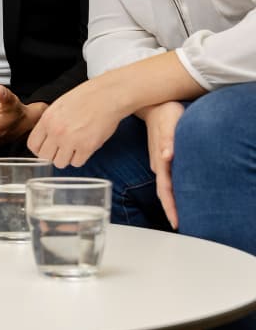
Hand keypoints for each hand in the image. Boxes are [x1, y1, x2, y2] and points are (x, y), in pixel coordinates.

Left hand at [27, 79, 122, 167]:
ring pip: (60, 163)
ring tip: (73, 148)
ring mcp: (71, 141)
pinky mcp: (87, 147)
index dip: (39, 149)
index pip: (32, 145)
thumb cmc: (85, 98)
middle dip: (52, 155)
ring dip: (66, 158)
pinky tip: (83, 148)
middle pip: (45, 157)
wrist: (106, 96)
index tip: (46, 148)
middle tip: (61, 149)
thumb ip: (49, 122)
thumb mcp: (58, 106)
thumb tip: (45, 138)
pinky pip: (77, 163)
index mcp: (47, 120)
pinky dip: (80, 158)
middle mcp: (56, 132)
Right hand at [141, 101, 183, 228]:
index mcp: (160, 161)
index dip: (170, 206)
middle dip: (170, 210)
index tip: (175, 222)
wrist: (152, 105)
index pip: (165, 189)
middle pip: (164, 192)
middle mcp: (158, 164)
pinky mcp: (161, 158)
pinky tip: (174, 193)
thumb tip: (167, 156)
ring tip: (177, 215)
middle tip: (177, 225)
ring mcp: (158, 162)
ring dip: (171, 201)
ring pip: (165, 186)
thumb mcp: (169, 122)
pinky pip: (166, 179)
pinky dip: (170, 190)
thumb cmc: (164, 112)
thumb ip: (168, 140)